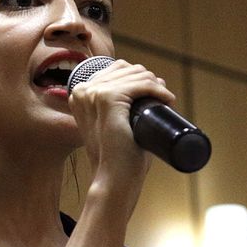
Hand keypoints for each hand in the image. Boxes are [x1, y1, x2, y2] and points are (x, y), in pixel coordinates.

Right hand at [68, 59, 173, 198]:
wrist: (113, 178)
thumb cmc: (117, 155)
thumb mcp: (113, 122)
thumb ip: (121, 105)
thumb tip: (155, 82)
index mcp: (80, 94)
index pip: (116, 69)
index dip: (140, 78)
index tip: (155, 94)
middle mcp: (82, 90)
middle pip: (127, 69)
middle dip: (149, 80)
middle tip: (163, 99)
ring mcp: (94, 93)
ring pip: (137, 75)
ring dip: (156, 84)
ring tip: (166, 100)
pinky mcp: (107, 99)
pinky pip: (141, 84)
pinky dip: (157, 89)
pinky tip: (166, 99)